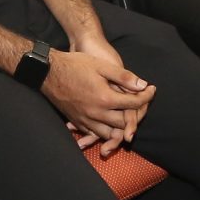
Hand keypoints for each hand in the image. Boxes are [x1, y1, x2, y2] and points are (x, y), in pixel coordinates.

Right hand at [40, 38, 154, 152]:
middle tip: (141, 105)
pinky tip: (107, 125)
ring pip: (109, 133)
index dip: (146, 96)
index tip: (151, 89)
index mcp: (105, 98)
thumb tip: (143, 85)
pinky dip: (103, 132)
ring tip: (126, 117)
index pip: (134, 103)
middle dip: (136, 114)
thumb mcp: (101, 66)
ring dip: (120, 128)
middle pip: (124, 123)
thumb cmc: (75, 65)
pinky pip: (94, 133)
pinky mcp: (76, 121)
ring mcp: (85, 119)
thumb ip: (123, 77)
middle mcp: (96, 113)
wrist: (47, 72)